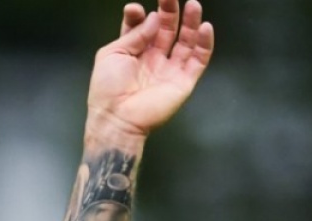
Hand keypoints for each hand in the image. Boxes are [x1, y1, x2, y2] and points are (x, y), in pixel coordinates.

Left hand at [87, 0, 215, 138]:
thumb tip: (153, 17)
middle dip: (168, 12)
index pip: (140, 29)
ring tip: (194, 5)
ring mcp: (169, 69)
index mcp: (131, 54)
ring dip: (191, 22)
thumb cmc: (107, 89)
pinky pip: (199, 59)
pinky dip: (204, 43)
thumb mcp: (112, 54)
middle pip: (165, 30)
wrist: (117, 118)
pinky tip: (205, 28)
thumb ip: (133, 34)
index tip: (136, 8)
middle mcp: (152, 59)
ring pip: (185, 41)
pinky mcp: (183, 81)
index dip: (140, 17)